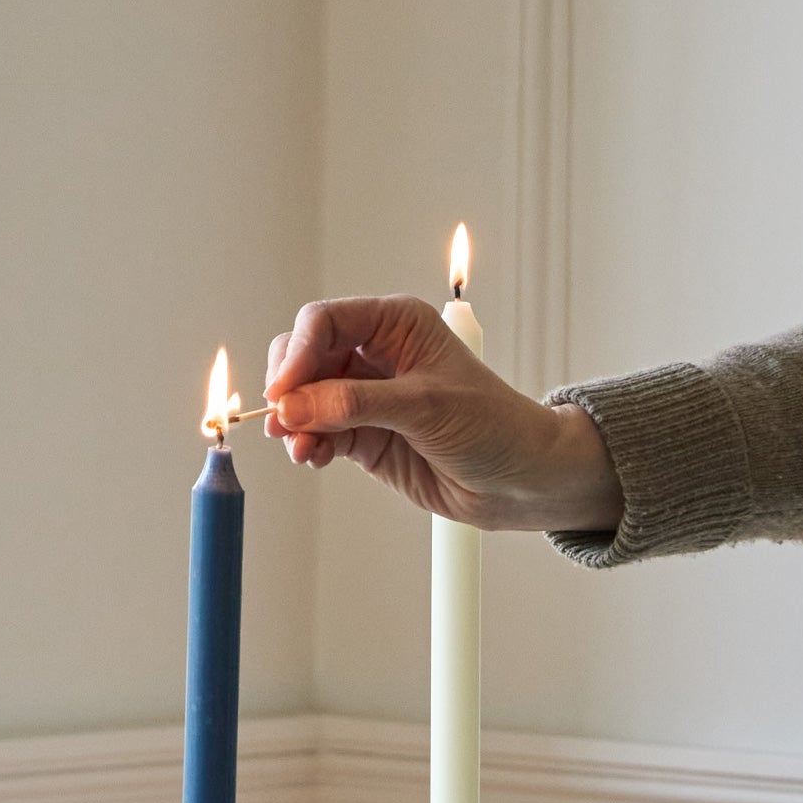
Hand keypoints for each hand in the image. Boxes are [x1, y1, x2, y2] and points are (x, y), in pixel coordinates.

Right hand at [264, 294, 624, 533]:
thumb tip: (293, 407)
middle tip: (284, 422)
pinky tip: (312, 458)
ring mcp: (366, 396)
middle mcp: (376, 353)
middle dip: (289, 388)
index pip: (325, 322)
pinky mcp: (363, 434)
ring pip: (305, 398)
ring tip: (300, 449)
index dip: (298, 353)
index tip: (283, 392)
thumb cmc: (492, 426)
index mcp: (396, 323)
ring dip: (293, 422)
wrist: (519, 480)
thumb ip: (354, 404)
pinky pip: (317, 432)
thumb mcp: (424, 407)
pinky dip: (307, 444)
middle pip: (305, 356)